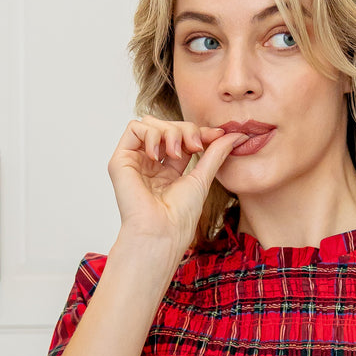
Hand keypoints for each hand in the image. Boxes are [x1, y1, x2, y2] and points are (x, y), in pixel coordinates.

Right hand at [108, 117, 243, 254]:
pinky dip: (151, 134)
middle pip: (167, 126)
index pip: (182, 138)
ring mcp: (135, 161)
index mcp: (168, 170)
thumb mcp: (203, 178)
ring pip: (151, 124)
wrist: (162, 231)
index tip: (217, 135)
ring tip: (176, 153)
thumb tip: (235, 135)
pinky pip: (134, 128)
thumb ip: (215, 154)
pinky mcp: (121, 160)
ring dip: (169, 132)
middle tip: (195, 146)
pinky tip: (158, 154)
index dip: (199, 131)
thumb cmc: (179, 216)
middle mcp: (150, 164)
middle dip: (185, 130)